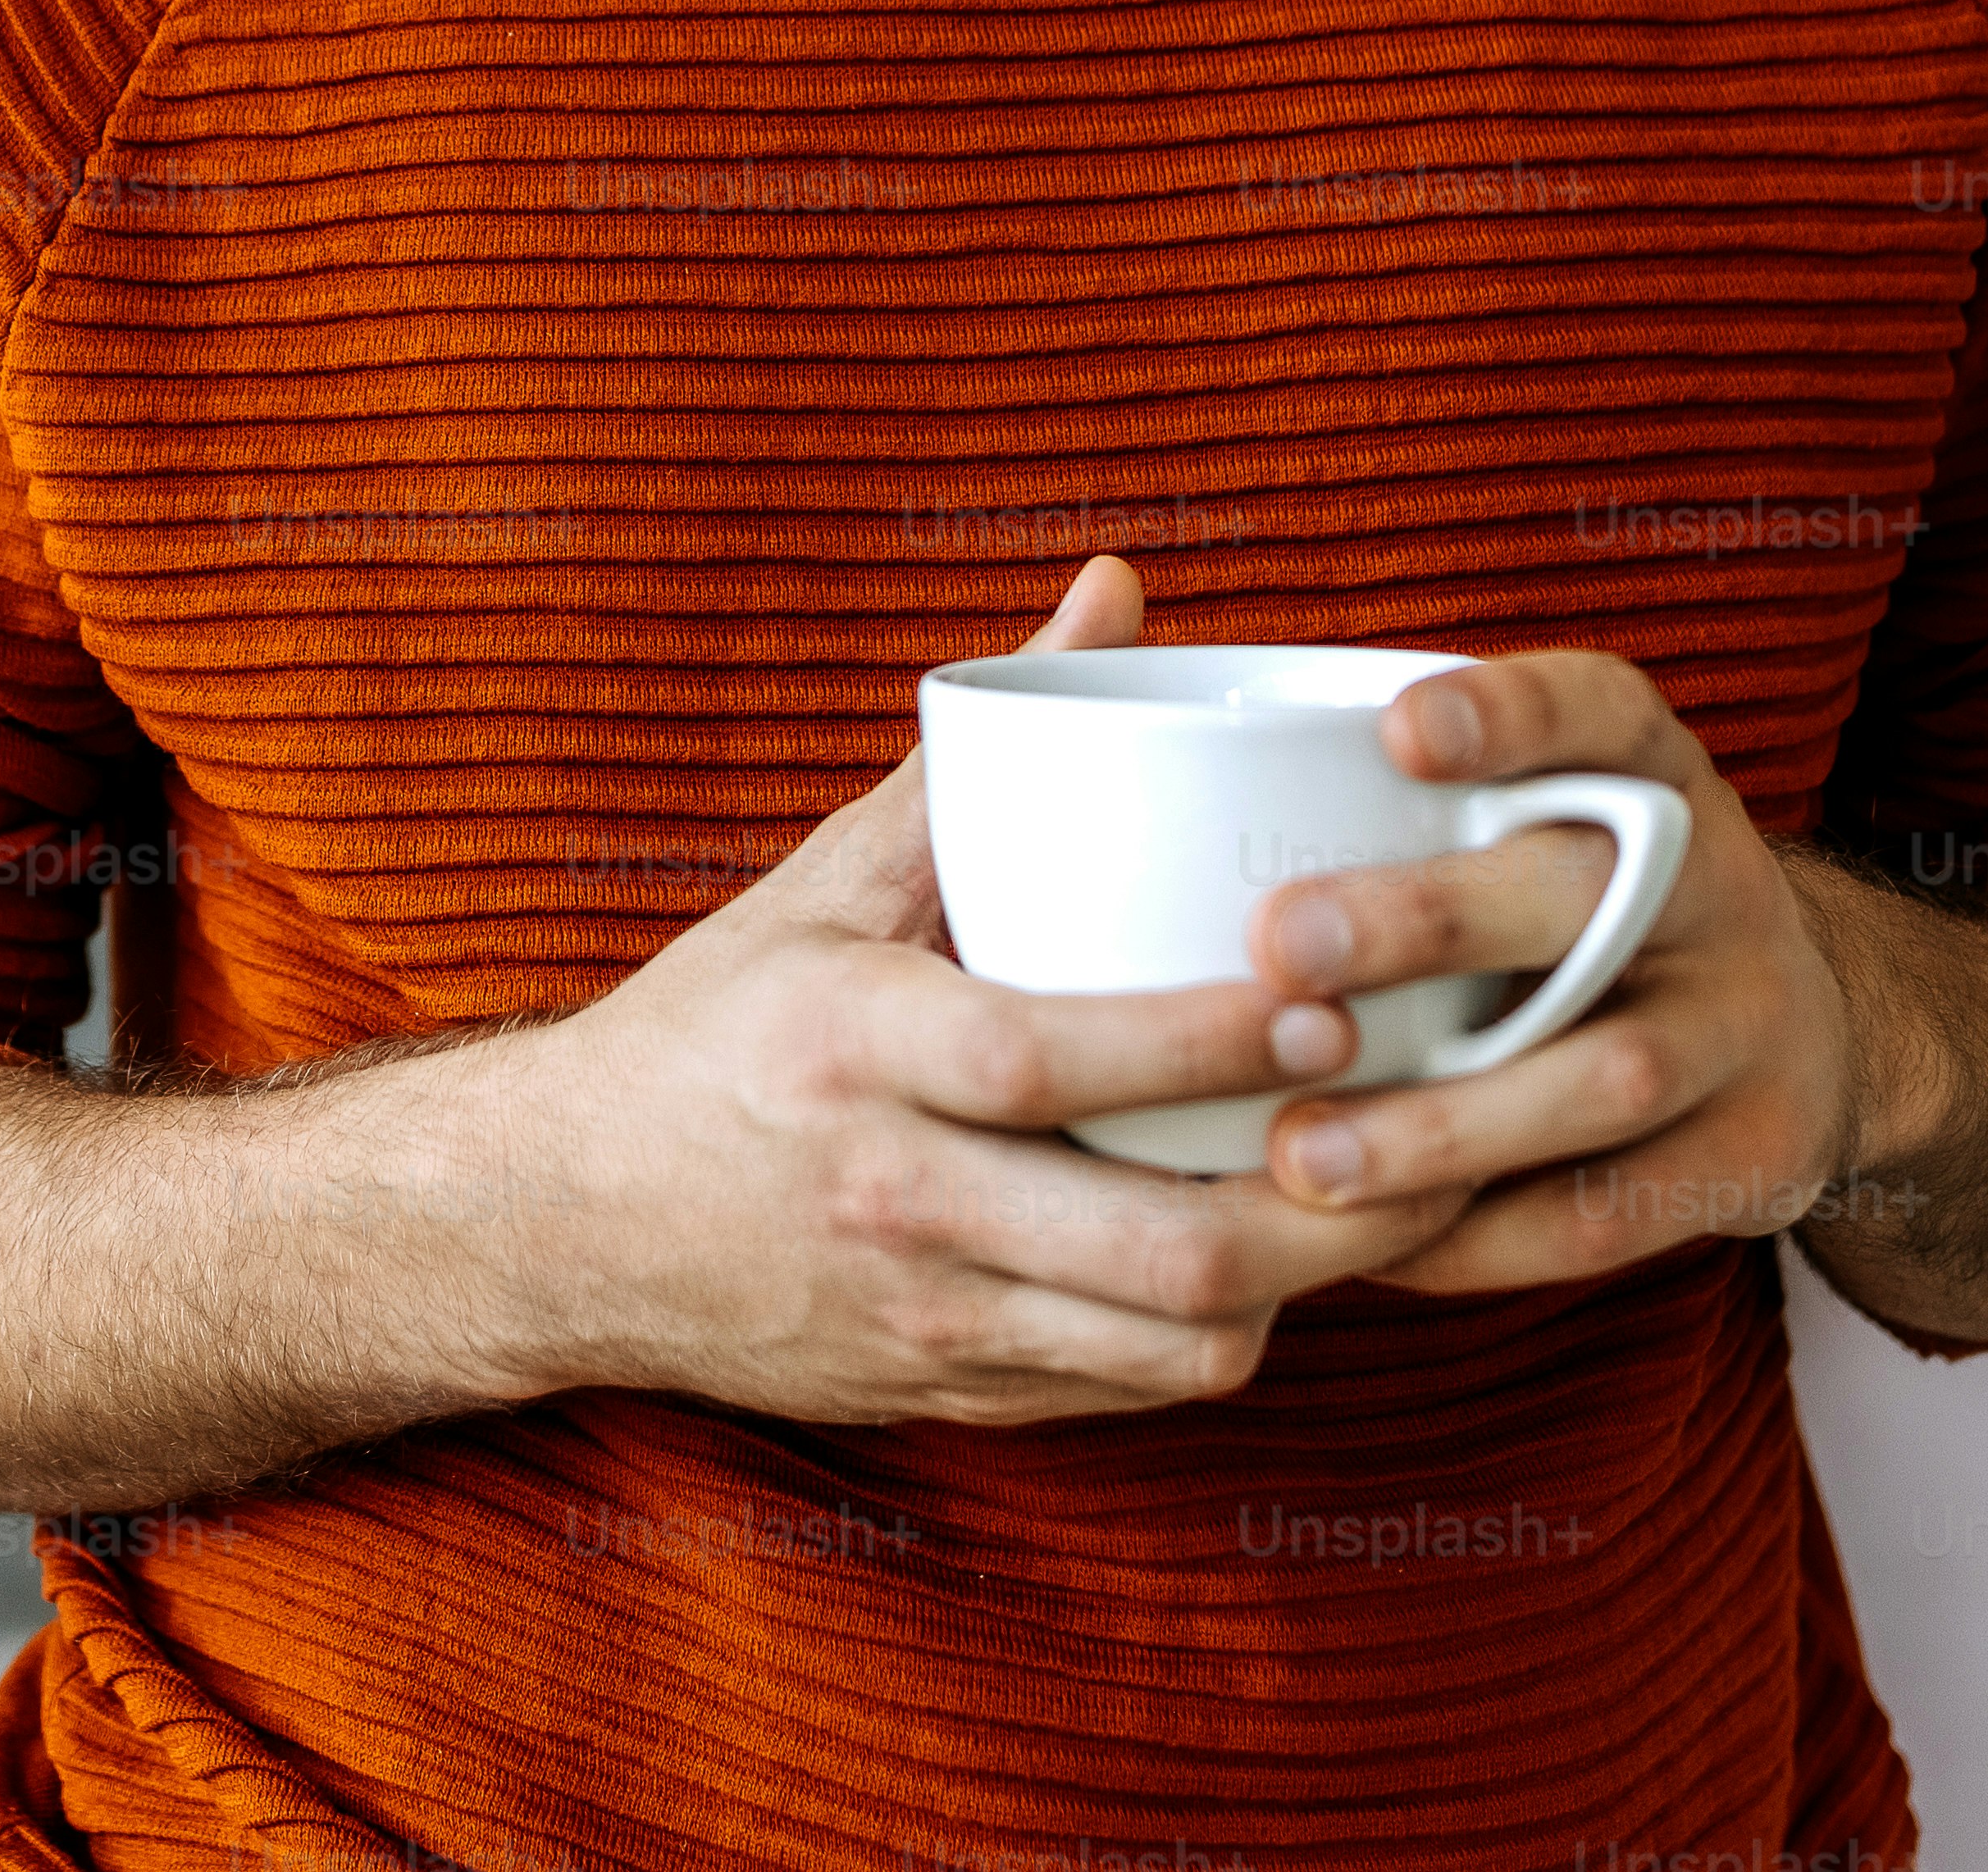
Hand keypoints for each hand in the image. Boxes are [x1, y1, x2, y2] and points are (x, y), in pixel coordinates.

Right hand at [476, 558, 1469, 1422]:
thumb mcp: (826, 878)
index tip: (1332, 1005)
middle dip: (1321, 1197)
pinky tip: (1278, 1259)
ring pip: (1167, 1339)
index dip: (1207, 1046)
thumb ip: (981, 747)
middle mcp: (889, 1193)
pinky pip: (1130, 1390)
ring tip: (1378, 1190)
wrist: (560, 1220)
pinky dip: (1224, 1331)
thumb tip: (1117, 590)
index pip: (1048, 1060)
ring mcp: (924, 1314)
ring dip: (1300, 1279)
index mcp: (850, 1044)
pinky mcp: (946, 1396)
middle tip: (1427, 1119)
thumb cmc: (717, 1026)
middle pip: (1151, 1242)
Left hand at [1226, 646, 1892, 1299]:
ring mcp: (1749, 1025)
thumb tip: (1154, 733)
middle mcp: (1715, 884)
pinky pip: (1613, 1211)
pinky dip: (1485, 1235)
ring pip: (1605, 1075)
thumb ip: (1392, 792)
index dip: (1511, 714)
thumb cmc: (1573, 911)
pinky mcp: (1756, 1155)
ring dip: (1445, 1121)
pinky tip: (1367, 1243)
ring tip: (1300, 1155)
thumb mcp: (1544, 817)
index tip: (1395, 731)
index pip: (1601, 709)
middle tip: (1278, 948)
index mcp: (1651, 773)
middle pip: (1584, 895)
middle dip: (1429, 921)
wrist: (1797, 1037)